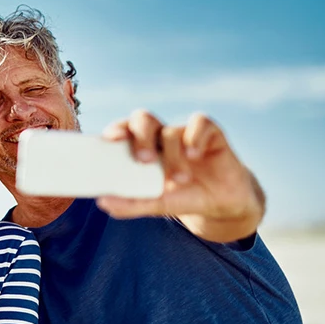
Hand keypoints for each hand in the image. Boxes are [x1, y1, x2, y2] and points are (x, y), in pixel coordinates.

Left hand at [98, 110, 264, 242]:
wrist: (221, 203)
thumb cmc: (182, 196)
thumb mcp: (157, 203)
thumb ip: (132, 203)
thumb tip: (103, 203)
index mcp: (141, 147)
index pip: (123, 130)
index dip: (115, 130)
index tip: (111, 139)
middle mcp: (160, 136)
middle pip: (143, 119)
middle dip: (141, 137)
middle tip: (144, 160)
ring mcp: (184, 132)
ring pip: (171, 131)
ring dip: (173, 157)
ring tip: (179, 180)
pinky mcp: (210, 132)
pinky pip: (200, 123)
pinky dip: (194, 137)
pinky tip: (194, 155)